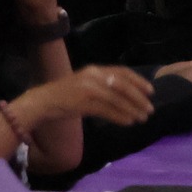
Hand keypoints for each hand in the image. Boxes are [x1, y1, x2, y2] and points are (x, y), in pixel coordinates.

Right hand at [16, 65, 156, 128]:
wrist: (41, 102)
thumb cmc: (65, 96)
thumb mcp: (86, 85)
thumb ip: (105, 86)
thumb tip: (129, 95)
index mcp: (95, 70)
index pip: (123, 72)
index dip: (138, 81)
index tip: (151, 91)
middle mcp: (93, 76)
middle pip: (123, 86)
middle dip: (139, 98)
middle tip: (150, 109)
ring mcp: (87, 88)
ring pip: (117, 99)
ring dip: (132, 110)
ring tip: (142, 118)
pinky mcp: (82, 102)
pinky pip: (106, 110)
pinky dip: (120, 116)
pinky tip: (128, 122)